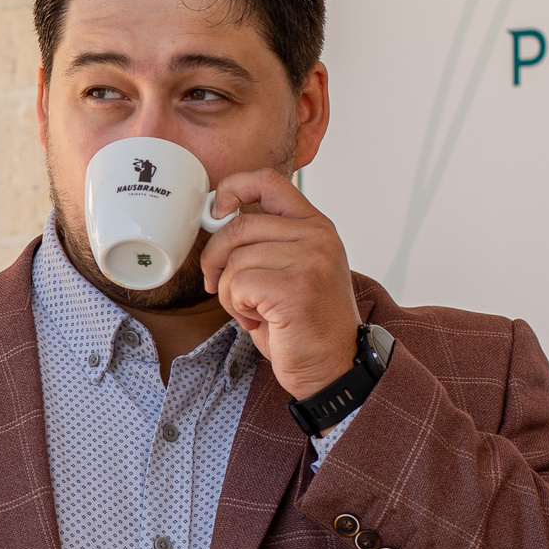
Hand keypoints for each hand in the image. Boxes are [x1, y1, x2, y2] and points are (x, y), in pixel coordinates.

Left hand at [198, 167, 361, 398]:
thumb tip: (216, 218)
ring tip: (255, 311)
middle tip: (220, 286)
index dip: (232, 188)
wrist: (333, 367)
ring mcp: (310, 261)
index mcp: (315, 226)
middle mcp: (317, 238)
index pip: (268, 181)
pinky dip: (237, 309)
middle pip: (238, 226)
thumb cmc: (303, 324)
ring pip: (234, 261)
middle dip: (216, 259)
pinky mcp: (295, 288)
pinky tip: (260, 321)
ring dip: (230, 293)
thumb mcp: (290, 269)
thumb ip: (265, 241)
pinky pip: (237, 286)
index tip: (216, 211)